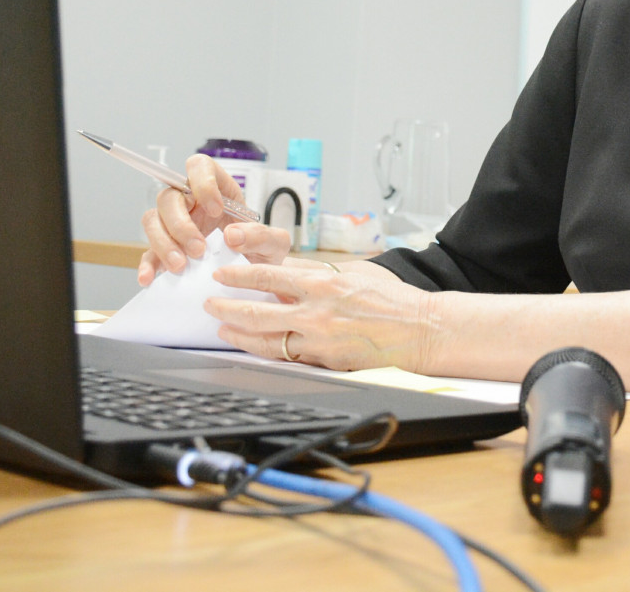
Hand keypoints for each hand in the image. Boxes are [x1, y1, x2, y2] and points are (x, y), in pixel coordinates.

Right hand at [138, 154, 259, 283]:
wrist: (254, 278)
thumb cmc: (262, 252)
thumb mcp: (274, 244)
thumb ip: (261, 236)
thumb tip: (233, 235)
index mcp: (218, 189)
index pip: (199, 166)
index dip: (203, 183)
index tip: (216, 210)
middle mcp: (191, 203)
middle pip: (169, 196)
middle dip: (181, 224)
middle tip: (199, 250)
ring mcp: (174, 226)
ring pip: (152, 219)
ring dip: (163, 242)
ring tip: (181, 266)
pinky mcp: (165, 251)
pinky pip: (147, 252)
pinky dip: (146, 264)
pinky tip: (149, 278)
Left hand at [204, 260, 436, 372]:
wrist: (420, 330)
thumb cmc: (392, 299)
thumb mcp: (355, 272)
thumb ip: (320, 271)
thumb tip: (288, 269)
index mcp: (324, 282)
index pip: (270, 275)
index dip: (240, 274)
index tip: (222, 272)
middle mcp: (316, 310)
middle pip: (258, 308)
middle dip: (228, 305)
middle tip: (209, 301)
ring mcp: (319, 338)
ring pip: (266, 338)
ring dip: (239, 333)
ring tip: (221, 328)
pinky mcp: (325, 360)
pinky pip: (287, 356)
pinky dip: (266, 351)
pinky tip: (252, 347)